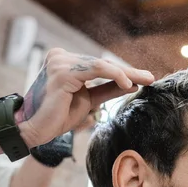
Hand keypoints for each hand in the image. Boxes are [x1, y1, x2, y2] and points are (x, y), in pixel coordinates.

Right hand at [16, 48, 153, 147]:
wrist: (36, 129)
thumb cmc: (58, 116)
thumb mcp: (88, 100)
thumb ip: (107, 90)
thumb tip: (131, 84)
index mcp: (65, 61)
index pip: (99, 66)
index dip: (123, 72)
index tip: (145, 78)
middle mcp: (60, 57)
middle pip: (102, 64)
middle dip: (129, 72)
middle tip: (151, 78)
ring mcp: (59, 62)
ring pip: (102, 65)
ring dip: (125, 73)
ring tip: (144, 80)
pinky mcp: (62, 71)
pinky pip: (95, 69)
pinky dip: (114, 74)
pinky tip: (127, 82)